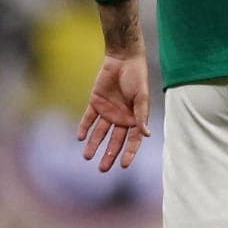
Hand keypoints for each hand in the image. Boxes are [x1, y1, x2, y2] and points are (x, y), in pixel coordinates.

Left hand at [79, 52, 150, 169]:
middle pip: (114, 141)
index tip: (124, 165)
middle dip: (109, 154)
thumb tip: (147, 135)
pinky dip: (84, 128)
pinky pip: (88, 118)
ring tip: (87, 157)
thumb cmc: (137, 77)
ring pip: (100, 132)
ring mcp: (108, 111)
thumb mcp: (141, 97)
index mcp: (135, 119)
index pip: (132, 141)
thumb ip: (141, 116)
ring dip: (94, 144)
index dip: (129, 153)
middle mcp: (121, 118)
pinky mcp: (96, 103)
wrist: (123, 59)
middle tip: (102, 169)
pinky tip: (80, 138)